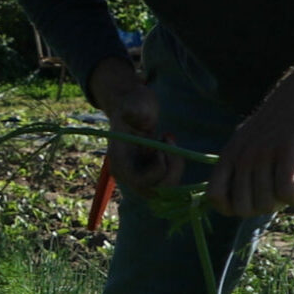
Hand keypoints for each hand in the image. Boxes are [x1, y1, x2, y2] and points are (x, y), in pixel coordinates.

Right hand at [89, 57, 181, 195]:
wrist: (133, 105)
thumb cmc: (133, 102)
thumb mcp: (136, 102)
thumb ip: (136, 110)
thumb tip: (137, 117)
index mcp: (119, 162)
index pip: (140, 182)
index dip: (158, 168)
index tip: (162, 143)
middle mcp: (127, 175)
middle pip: (154, 191)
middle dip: (171, 170)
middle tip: (171, 141)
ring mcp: (138, 177)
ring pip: (163, 191)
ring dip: (174, 168)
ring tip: (169, 141)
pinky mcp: (149, 175)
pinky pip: (167, 183)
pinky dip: (174, 167)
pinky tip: (170, 147)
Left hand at [206, 53, 293, 217]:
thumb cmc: (275, 124)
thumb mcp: (245, 142)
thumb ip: (236, 166)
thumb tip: (234, 202)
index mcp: (228, 155)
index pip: (214, 196)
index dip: (229, 209)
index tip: (247, 204)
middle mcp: (241, 156)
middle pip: (242, 207)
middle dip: (259, 210)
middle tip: (274, 199)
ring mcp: (262, 154)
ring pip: (266, 202)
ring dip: (280, 204)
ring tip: (289, 192)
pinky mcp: (285, 152)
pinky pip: (285, 191)